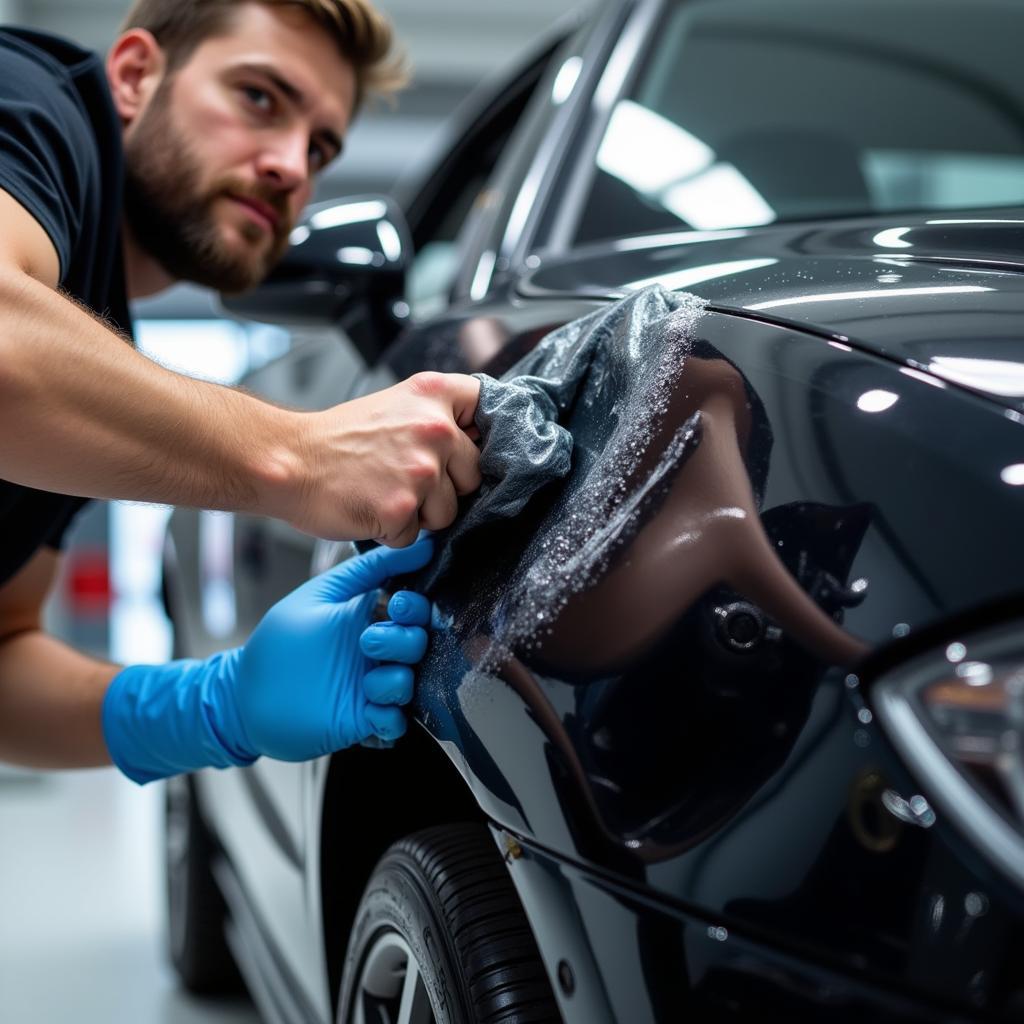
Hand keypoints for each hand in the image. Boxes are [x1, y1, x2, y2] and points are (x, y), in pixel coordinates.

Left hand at [229, 537, 434, 757]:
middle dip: (405, 640)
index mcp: (367, 619)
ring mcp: (369, 687)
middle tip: (370, 640)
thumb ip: (366, 570)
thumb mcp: (320, 595)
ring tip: (366, 680)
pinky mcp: (363, 720)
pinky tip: (369, 708)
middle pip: (417, 643)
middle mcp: (374, 653)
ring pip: (410, 682)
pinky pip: (395, 721)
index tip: (398, 605)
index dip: (414, 607)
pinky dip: (390, 716)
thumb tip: (415, 546)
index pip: (413, 610)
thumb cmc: (279, 644)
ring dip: (396, 679)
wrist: (243, 696)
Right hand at [284, 372, 481, 544]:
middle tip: (401, 475)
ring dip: (420, 513)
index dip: (478, 432)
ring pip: (449, 511)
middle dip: (446, 485)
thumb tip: (479, 443)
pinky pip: (417, 535)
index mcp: (432, 395)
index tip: (464, 443)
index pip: (487, 407)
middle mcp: (433, 429)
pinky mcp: (403, 508)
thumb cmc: (336, 441)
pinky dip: (394, 531)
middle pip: (474, 474)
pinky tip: (370, 508)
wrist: (287, 462)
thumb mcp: (394, 406)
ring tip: (382, 491)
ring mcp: (421, 471)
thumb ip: (437, 418)